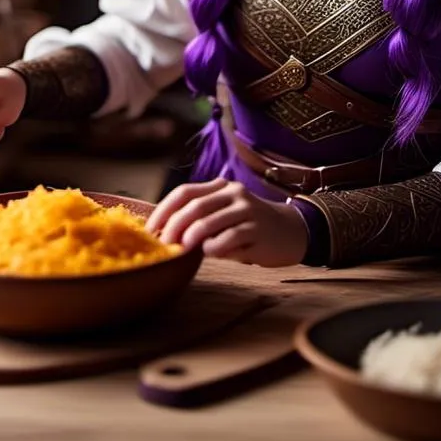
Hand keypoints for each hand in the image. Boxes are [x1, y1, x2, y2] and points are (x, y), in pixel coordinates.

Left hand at [145, 178, 308, 267]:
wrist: (291, 230)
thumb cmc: (248, 225)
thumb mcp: (225, 213)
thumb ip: (201, 217)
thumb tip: (164, 234)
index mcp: (220, 187)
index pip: (184, 192)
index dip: (164, 209)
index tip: (149, 230)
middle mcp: (234, 194)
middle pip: (195, 206)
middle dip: (173, 226)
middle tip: (163, 244)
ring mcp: (247, 211)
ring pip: (210, 221)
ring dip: (191, 236)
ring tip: (182, 249)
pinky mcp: (258, 232)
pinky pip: (231, 238)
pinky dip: (216, 247)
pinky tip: (210, 253)